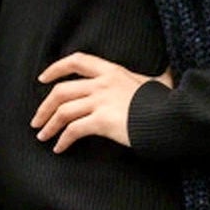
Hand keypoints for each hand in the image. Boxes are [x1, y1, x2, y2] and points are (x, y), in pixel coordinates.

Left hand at [32, 53, 174, 150]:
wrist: (173, 117)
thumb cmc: (168, 102)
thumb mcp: (160, 83)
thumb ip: (158, 77)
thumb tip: (169, 72)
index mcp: (112, 71)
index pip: (77, 61)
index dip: (56, 68)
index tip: (43, 78)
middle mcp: (102, 83)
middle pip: (61, 90)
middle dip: (44, 107)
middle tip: (37, 120)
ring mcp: (101, 102)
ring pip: (63, 110)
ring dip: (48, 125)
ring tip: (42, 136)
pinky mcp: (101, 121)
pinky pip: (73, 130)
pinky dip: (63, 140)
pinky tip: (59, 148)